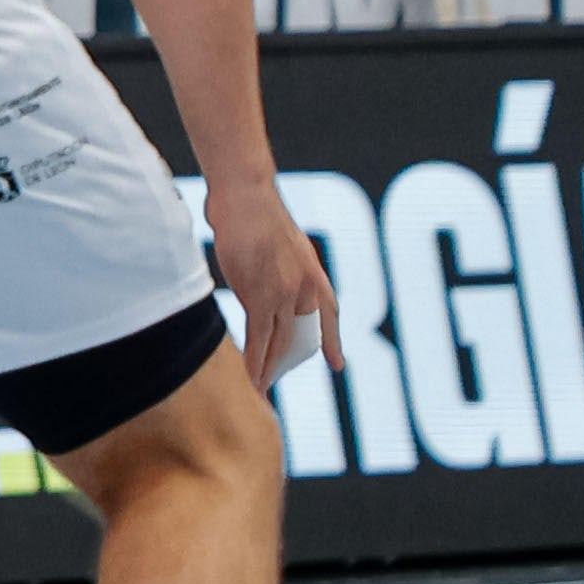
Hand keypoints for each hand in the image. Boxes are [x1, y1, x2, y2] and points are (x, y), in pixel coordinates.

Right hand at [206, 180, 341, 387]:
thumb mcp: (281, 242)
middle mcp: (306, 287)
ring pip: (279, 342)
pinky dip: (254, 358)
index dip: (332, 341)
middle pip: (300, 336)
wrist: (246, 195)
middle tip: (274, 381)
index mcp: (313, 272)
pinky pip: (259, 337)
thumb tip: (265, 276)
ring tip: (260, 387)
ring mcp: (285, 293)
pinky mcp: (261, 295)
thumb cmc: (255, 210)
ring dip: (268, 368)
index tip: (337, 364)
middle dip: (288, 362)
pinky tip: (251, 372)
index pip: (329, 315)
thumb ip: (280, 265)